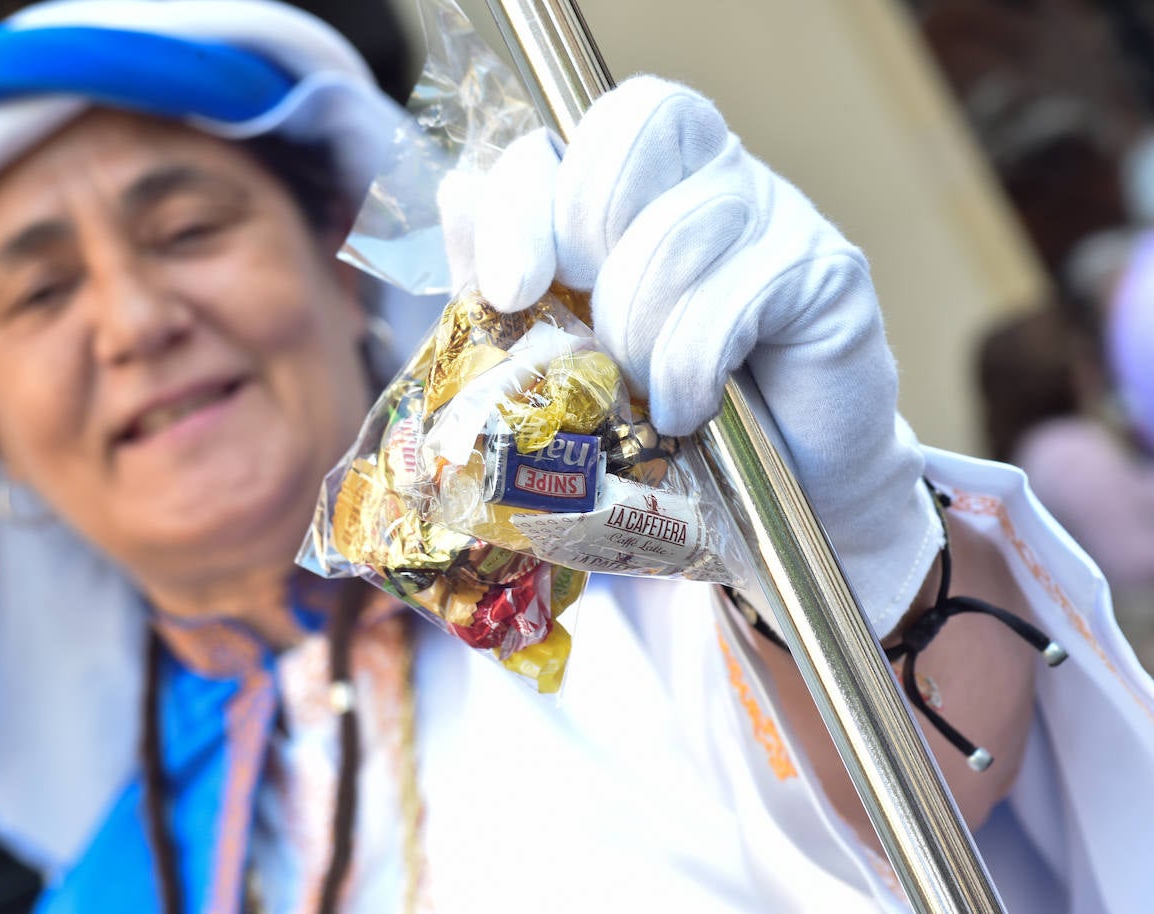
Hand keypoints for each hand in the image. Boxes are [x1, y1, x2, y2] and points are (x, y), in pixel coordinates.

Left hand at [442, 75, 942, 635]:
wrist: (777, 507)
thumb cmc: (662, 429)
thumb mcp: (560, 359)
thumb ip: (505, 278)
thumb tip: (457, 192)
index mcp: (639, 186)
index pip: (577, 129)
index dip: (527, 195)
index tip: (508, 289)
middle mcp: (711, 176)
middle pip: (640, 122)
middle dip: (586, 230)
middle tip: (583, 327)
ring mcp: (778, 215)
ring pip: (687, 222)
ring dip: (639, 324)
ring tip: (640, 396)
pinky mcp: (827, 274)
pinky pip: (744, 289)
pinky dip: (693, 361)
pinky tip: (689, 411)